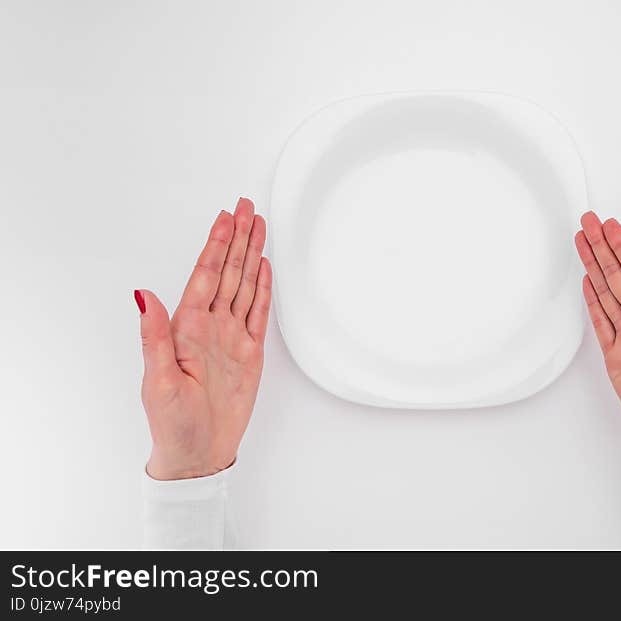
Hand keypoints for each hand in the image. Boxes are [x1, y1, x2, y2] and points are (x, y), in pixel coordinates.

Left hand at [135, 197, 271, 479]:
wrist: (199, 454)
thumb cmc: (173, 424)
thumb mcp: (158, 381)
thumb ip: (154, 336)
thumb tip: (143, 295)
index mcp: (187, 329)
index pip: (205, 276)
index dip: (215, 245)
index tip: (224, 218)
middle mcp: (210, 327)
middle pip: (227, 272)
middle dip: (236, 238)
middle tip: (245, 208)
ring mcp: (232, 338)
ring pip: (245, 286)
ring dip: (251, 256)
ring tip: (258, 228)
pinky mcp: (250, 353)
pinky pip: (258, 314)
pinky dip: (263, 290)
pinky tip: (264, 270)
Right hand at [574, 212, 620, 477]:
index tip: (610, 225)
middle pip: (620, 277)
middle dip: (603, 248)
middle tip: (588, 221)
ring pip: (608, 294)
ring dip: (595, 268)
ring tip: (582, 243)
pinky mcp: (618, 359)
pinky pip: (602, 323)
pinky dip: (593, 301)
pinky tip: (589, 283)